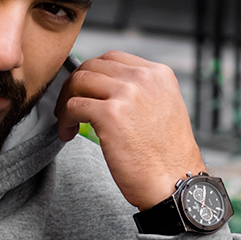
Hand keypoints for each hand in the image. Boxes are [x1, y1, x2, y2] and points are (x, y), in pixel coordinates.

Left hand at [54, 51, 204, 208]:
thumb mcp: (163, 109)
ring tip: (67, 121)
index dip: (92, 74)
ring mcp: (127, 93)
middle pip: (93, 66)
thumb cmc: (168, 157)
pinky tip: (68, 133)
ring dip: (66, 101)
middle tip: (69, 106)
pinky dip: (65, 120)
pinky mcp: (110, 114)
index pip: (113, 58)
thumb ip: (141, 93)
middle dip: (74, 85)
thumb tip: (108, 90)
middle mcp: (144, 78)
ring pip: (79, 81)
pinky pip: (73, 106)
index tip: (85, 91)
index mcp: (158, 74)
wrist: (175, 181)